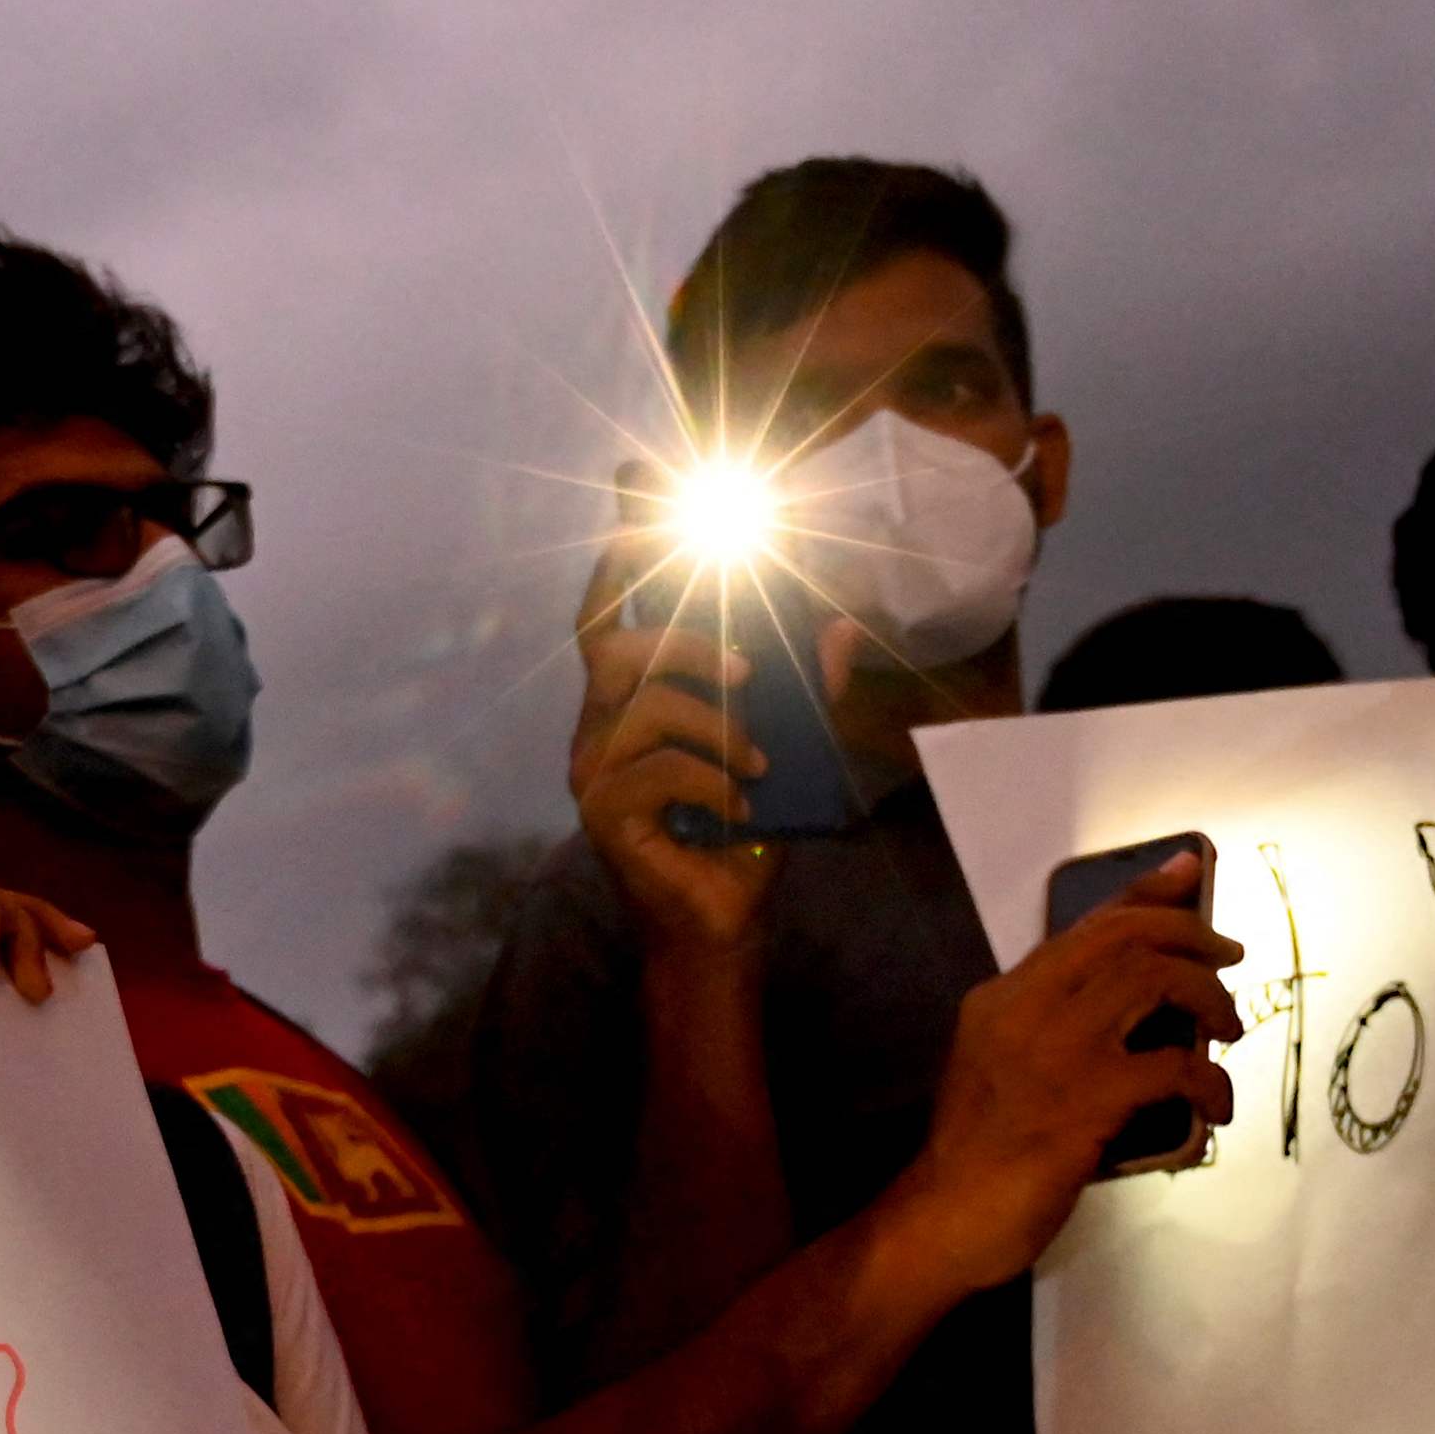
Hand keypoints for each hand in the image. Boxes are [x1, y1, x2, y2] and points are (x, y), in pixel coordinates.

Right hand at [568, 496, 781, 958]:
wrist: (722, 926)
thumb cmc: (741, 838)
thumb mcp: (787, 754)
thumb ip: (806, 692)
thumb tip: (841, 625)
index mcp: (631, 702)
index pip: (608, 617)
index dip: (618, 564)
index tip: (633, 507)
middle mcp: (599, 728)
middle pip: (615, 643)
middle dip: (686, 639)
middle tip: (751, 667)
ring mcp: (593, 769)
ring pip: (645, 702)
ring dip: (716, 722)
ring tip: (760, 761)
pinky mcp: (603, 812)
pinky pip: (658, 766)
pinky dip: (712, 779)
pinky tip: (742, 808)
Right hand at [872, 859, 1244, 1287]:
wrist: (943, 1220)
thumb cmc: (975, 1156)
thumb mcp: (1002, 1069)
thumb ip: (1048, 1030)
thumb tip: (1126, 1014)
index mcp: (1003, 997)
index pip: (1084, 927)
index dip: (1144, 896)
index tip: (1189, 872)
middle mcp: (1025, 1008)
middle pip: (1125, 938)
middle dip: (1189, 934)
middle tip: (1227, 958)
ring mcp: (1056, 1052)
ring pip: (1153, 981)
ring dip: (1207, 998)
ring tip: (1227, 1030)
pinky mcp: (1086, 1102)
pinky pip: (1175, 1067)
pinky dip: (1210, 1081)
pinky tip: (1217, 1107)